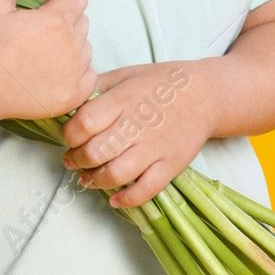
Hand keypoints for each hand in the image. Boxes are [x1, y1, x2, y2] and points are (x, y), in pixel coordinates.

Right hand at [0, 0, 95, 122]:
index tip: (39, 9)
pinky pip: (89, 75)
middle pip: (82, 21)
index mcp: (58, 20)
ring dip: (70, 45)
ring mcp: (75, 74)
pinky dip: (76, 72)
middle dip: (64, 20)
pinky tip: (52, 72)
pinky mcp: (73, 96)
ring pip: (85, 47)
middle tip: (36, 31)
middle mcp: (73, 47)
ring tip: (41, 52)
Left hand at [61, 61, 207, 207]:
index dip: (70, 134)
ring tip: (87, 177)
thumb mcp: (126, 75)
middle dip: (76, 159)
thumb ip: (97, 88)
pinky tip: (114, 198)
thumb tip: (69, 104)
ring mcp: (155, 148)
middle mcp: (137, 125)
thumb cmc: (160, 83)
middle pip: (96, 152)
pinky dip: (126, 199)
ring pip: (116, 174)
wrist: (205, 95)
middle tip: (73, 159)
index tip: (70, 136)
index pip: (84, 123)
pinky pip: (145, 190)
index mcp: (123, 99)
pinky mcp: (171, 165)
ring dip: (94, 180)